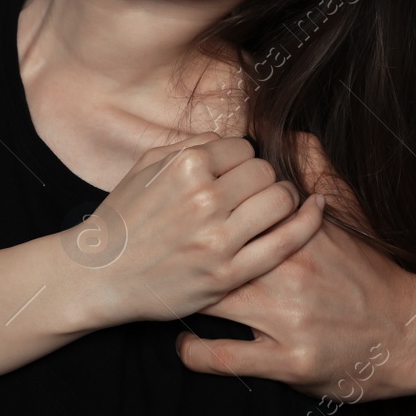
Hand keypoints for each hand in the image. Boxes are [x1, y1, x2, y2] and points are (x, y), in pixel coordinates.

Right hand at [69, 134, 326, 326]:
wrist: (100, 274)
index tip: (232, 174)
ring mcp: (218, 239)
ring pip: (281, 199)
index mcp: (184, 167)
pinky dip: (307, 222)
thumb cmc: (123, 218)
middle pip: (265, 171)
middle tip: (250, 192)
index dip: (240, 160)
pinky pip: (284, 241)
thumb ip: (190, 146)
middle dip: (261, 178)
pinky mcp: (229, 274)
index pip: (243, 148)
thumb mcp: (145, 167)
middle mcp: (204, 199)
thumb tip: (231, 141)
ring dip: (282, 198)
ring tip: (271, 204)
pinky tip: (315, 210)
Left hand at [175, 131, 415, 399]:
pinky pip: (226, 358)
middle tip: (159, 260)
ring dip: (184, 302)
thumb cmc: (368, 276)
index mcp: (296, 239)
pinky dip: (196, 354)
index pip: (234, 216)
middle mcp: (289, 277)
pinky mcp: (289, 361)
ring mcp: (288, 322)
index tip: (176, 221)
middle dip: (184, 258)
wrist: (411, 332)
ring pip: (214, 306)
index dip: (199, 216)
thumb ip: (315, 177)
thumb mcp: (345, 220)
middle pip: (216, 257)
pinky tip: (184, 346)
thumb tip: (289, 134)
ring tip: (166, 298)